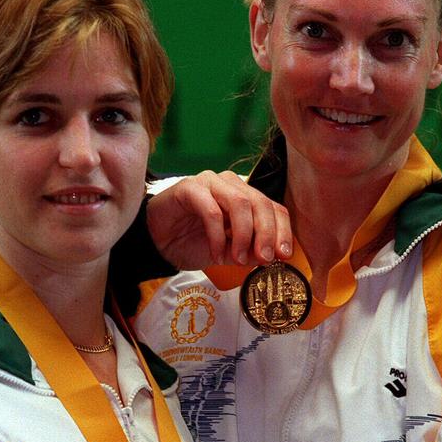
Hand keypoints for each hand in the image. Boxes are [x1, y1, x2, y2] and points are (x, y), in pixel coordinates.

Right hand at [147, 170, 291, 270]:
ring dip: (243, 235)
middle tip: (264, 259)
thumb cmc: (193, 242)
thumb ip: (249, 252)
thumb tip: (271, 257)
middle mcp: (231, 184)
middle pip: (260, 203)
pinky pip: (211, 210)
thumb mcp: (229, 253)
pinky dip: (217, 236)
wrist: (158, 242)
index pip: (273, 208)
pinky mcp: (189, 187)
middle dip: (266, 234)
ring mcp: (210, 182)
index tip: (283, 255)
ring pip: (239, 202)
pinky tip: (216, 254)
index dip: (282, 231)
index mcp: (245, 196)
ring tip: (237, 259)